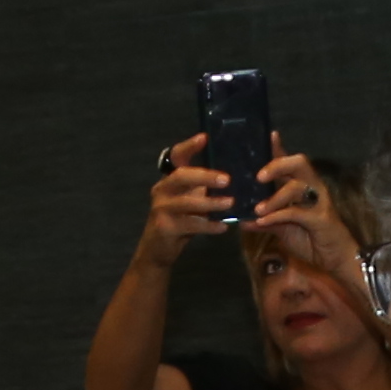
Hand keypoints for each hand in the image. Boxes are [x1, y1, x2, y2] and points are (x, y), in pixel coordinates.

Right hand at [140, 133, 241, 259]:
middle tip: (227, 180)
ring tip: (230, 203)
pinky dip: (208, 225)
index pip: (176, 157)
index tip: (205, 138)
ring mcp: (161, 209)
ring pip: (187, 202)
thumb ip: (203, 189)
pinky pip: (190, 224)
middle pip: (181, 176)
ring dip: (211, 203)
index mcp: (169, 180)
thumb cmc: (179, 223)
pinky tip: (223, 227)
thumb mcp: (190, 201)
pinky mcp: (165, 227)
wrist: (157, 251)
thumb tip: (232, 178)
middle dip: (205, 176)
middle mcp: (162, 190)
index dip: (189, 146)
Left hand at [243, 150, 337, 273]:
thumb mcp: (283, 229)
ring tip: (257, 210)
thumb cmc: (311, 240)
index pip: (290, 162)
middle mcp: (312, 188)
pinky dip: (278, 216)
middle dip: (277, 165)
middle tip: (259, 177)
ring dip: (274, 198)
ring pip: (296, 187)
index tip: (269, 136)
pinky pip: (297, 212)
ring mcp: (319, 201)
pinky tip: (263, 223)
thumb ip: (265, 221)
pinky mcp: (322, 218)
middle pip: (299, 163)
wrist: (334, 259)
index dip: (279, 148)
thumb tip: (242, 219)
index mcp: (303, 186)